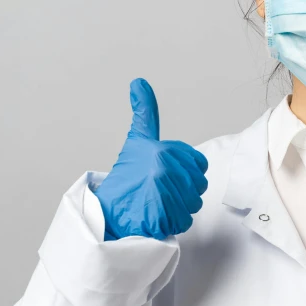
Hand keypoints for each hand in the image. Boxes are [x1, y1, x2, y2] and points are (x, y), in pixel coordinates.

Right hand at [94, 78, 207, 240]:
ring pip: (193, 204)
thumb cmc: (125, 179)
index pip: (198, 164)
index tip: (167, 175)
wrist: (107, 213)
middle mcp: (165, 169)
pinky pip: (184, 220)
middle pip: (199, 185)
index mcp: (163, 150)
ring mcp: (164, 192)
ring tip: (156, 204)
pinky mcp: (163, 215)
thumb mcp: (137, 141)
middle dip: (184, 192)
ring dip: (178, 208)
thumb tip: (139, 82)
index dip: (186, 173)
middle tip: (159, 192)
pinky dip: (172, 223)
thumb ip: (145, 113)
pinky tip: (156, 216)